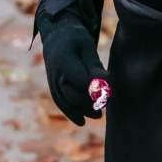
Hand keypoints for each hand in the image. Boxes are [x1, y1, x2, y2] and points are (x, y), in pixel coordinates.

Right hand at [39, 10, 107, 125]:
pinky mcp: (54, 89)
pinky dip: (71, 114)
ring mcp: (53, 83)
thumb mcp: (87, 47)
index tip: (109, 89)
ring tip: (98, 115)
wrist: (56, 39)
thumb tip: (106, 83)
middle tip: (105, 103)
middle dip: (89, 102)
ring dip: (83, 111)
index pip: (81, 81)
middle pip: (72, 95)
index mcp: (64, 59)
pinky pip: (61, 104)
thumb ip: (95, 66)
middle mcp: (55, 73)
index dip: (96, 89)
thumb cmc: (76, 41)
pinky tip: (82, 122)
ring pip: (66, 103)